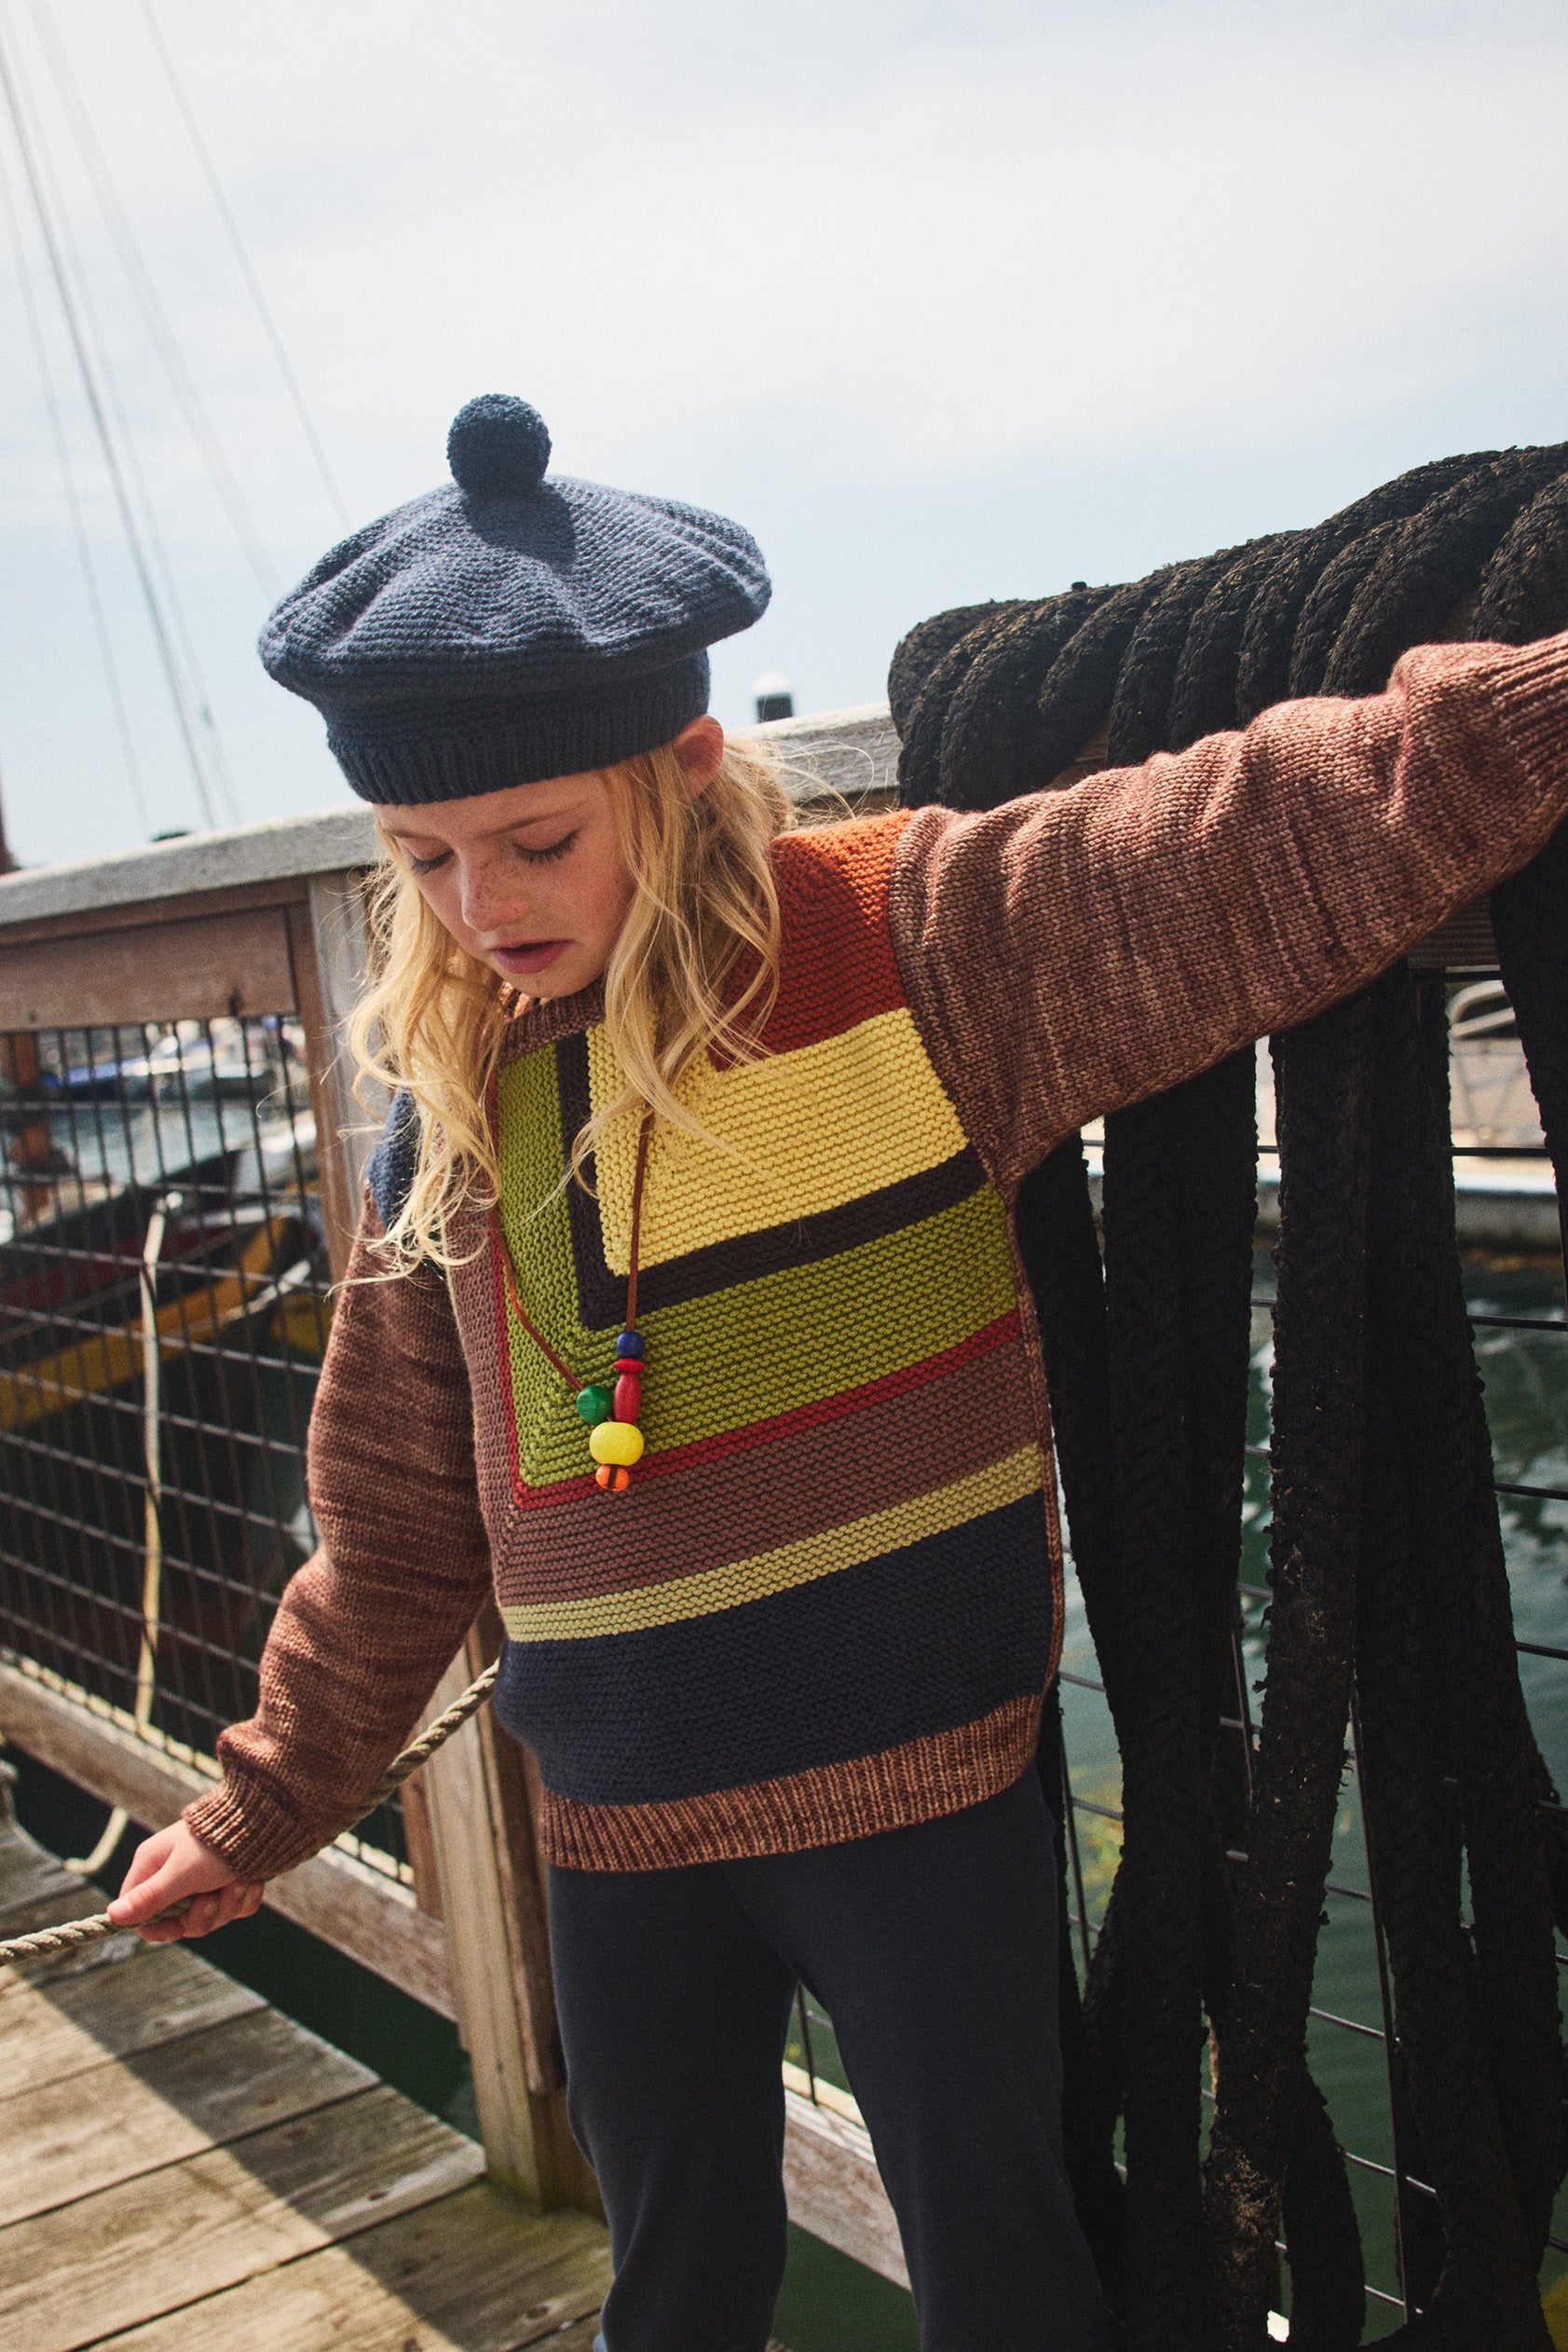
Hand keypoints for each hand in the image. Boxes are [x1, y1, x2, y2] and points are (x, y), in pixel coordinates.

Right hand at [107, 1821, 265, 1942]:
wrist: (268, 1820)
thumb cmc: (217, 1845)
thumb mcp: (181, 1873)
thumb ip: (149, 1898)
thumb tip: (111, 1916)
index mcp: (154, 1866)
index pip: (140, 1913)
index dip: (158, 1928)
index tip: (177, 1929)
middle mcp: (176, 1874)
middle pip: (180, 1921)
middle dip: (203, 1915)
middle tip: (214, 1897)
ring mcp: (205, 1879)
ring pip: (211, 1917)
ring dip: (228, 1904)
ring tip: (238, 1881)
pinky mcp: (230, 1881)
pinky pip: (234, 1908)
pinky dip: (245, 1899)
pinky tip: (252, 1881)